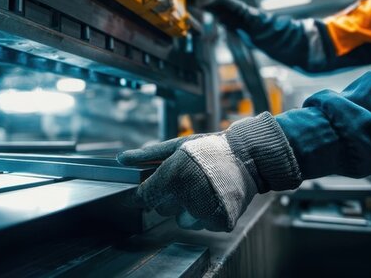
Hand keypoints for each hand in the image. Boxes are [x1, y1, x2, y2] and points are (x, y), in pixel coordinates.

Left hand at [117, 112, 300, 231]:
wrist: (249, 156)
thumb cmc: (211, 148)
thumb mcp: (177, 146)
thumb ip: (147, 155)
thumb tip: (121, 159)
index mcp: (173, 176)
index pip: (144, 197)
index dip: (147, 191)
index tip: (154, 188)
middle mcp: (187, 196)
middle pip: (162, 209)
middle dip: (170, 197)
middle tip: (187, 180)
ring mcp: (204, 210)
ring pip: (182, 220)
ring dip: (188, 209)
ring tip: (203, 189)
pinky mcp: (219, 221)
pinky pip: (202, 224)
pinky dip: (207, 215)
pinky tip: (214, 197)